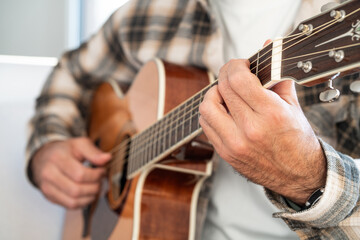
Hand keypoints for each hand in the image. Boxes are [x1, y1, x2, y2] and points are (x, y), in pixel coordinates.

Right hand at [31, 137, 111, 208]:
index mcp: (57, 158)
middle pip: (76, 190)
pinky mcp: (49, 197)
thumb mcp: (79, 144)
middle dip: (94, 187)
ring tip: (96, 188)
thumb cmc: (65, 151)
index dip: (96, 175)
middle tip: (101, 181)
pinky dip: (83, 202)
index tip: (102, 171)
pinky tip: (88, 194)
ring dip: (90, 197)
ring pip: (73, 201)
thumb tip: (107, 158)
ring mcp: (47, 187)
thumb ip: (93, 151)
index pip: (80, 174)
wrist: (44, 157)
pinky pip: (69, 205)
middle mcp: (49, 174)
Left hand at [199, 59, 325, 204]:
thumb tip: (269, 47)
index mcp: (271, 114)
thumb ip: (277, 76)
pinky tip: (223, 111)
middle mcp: (250, 130)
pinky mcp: (225, 153)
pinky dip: (211, 112)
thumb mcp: (293, 106)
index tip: (241, 64)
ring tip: (225, 93)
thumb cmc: (298, 140)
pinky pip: (206, 125)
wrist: (298, 176)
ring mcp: (234, 144)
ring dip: (213, 94)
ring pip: (206, 107)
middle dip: (225, 74)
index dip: (235, 65)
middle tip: (232, 74)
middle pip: (221, 89)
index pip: (238, 79)